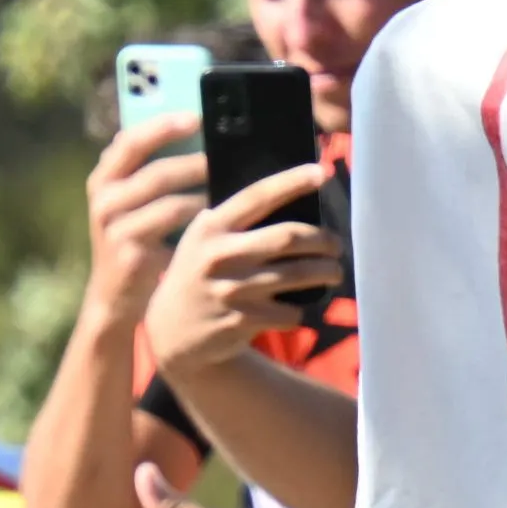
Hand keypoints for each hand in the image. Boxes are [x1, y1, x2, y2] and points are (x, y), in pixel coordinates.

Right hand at [81, 119, 209, 324]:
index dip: (161, 126)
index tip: (195, 116)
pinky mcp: (130, 251)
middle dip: (193, 161)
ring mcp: (114, 227)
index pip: (129, 141)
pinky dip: (198, 215)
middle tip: (225, 154)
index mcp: (103, 179)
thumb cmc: (136, 240)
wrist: (117, 295)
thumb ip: (150, 171)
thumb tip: (195, 133)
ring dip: (202, 189)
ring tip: (229, 184)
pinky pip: (173, 226)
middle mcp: (103, 200)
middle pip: (153, 170)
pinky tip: (218, 213)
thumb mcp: (133, 203)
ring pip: (167, 198)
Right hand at [147, 162, 338, 382]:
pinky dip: (299, 311)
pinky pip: (290, 312)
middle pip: (289, 237)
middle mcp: (219, 256)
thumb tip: (290, 200)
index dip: (292, 181)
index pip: (257, 196)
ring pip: (299, 275)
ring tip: (334, 272)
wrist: (170, 335)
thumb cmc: (196, 278)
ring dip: (327, 272)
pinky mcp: (241, 321)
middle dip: (324, 240)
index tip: (321, 172)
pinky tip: (293, 308)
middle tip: (336, 245)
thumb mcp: (200, 243)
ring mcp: (231, 290)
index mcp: (209, 229)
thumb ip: (232, 223)